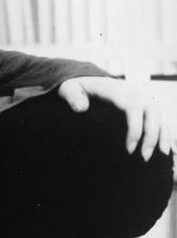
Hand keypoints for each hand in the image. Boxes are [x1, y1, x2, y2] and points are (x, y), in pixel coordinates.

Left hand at [57, 76, 174, 159]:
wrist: (86, 79)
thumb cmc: (77, 87)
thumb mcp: (69, 89)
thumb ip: (73, 97)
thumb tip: (81, 108)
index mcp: (117, 88)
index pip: (133, 107)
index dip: (135, 129)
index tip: (130, 149)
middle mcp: (134, 90)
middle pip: (152, 111)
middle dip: (152, 135)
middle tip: (144, 158)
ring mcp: (143, 96)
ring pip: (162, 114)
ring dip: (165, 134)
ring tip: (163, 156)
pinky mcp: (147, 103)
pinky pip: (164, 116)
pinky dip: (168, 131)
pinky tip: (171, 148)